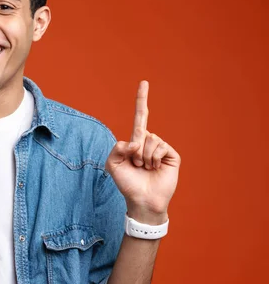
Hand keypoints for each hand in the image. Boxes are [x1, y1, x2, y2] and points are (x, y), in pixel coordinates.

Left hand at [105, 81, 180, 223]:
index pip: (140, 116)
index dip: (141, 100)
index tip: (144, 82)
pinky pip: (160, 146)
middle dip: (134, 151)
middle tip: (136, 166)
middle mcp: (149, 142)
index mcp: (135, 141)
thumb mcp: (112, 165)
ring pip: (150, 140)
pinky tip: (154, 168)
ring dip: (144, 157)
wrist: (142, 200)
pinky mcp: (171, 155)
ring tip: (145, 168)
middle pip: (140, 132)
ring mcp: (161, 148)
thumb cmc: (127, 183)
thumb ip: (116, 149)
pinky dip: (153, 158)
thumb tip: (134, 140)